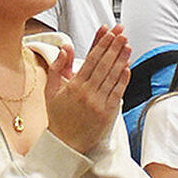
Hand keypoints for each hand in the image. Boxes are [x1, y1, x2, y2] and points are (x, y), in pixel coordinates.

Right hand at [45, 26, 130, 153]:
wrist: (65, 145)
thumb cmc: (58, 118)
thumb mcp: (50, 90)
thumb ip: (57, 66)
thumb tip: (66, 47)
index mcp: (74, 86)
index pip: (92, 59)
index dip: (102, 44)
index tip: (109, 33)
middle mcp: (88, 93)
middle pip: (105, 64)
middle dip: (114, 46)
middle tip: (121, 33)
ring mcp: (99, 104)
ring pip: (113, 76)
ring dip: (121, 59)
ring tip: (127, 46)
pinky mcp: (108, 114)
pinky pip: (118, 93)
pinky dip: (124, 79)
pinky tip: (127, 68)